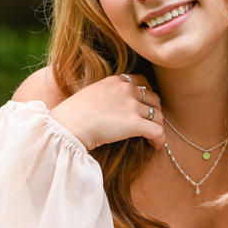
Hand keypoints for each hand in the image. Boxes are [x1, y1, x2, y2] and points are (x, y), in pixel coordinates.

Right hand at [49, 74, 163, 150]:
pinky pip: (157, 131)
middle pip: (153, 98)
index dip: (147, 95)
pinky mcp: (134, 124)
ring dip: (157, 127)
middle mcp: (126, 89)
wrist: (67, 125)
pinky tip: (156, 146)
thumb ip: (105, 95)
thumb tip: (110, 108)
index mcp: (115, 81)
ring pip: (158, 116)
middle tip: (151, 124)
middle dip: (155, 111)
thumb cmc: (72, 114)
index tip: (145, 106)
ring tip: (153, 138)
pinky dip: (160, 139)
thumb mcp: (90, 94)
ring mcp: (132, 106)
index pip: (141, 82)